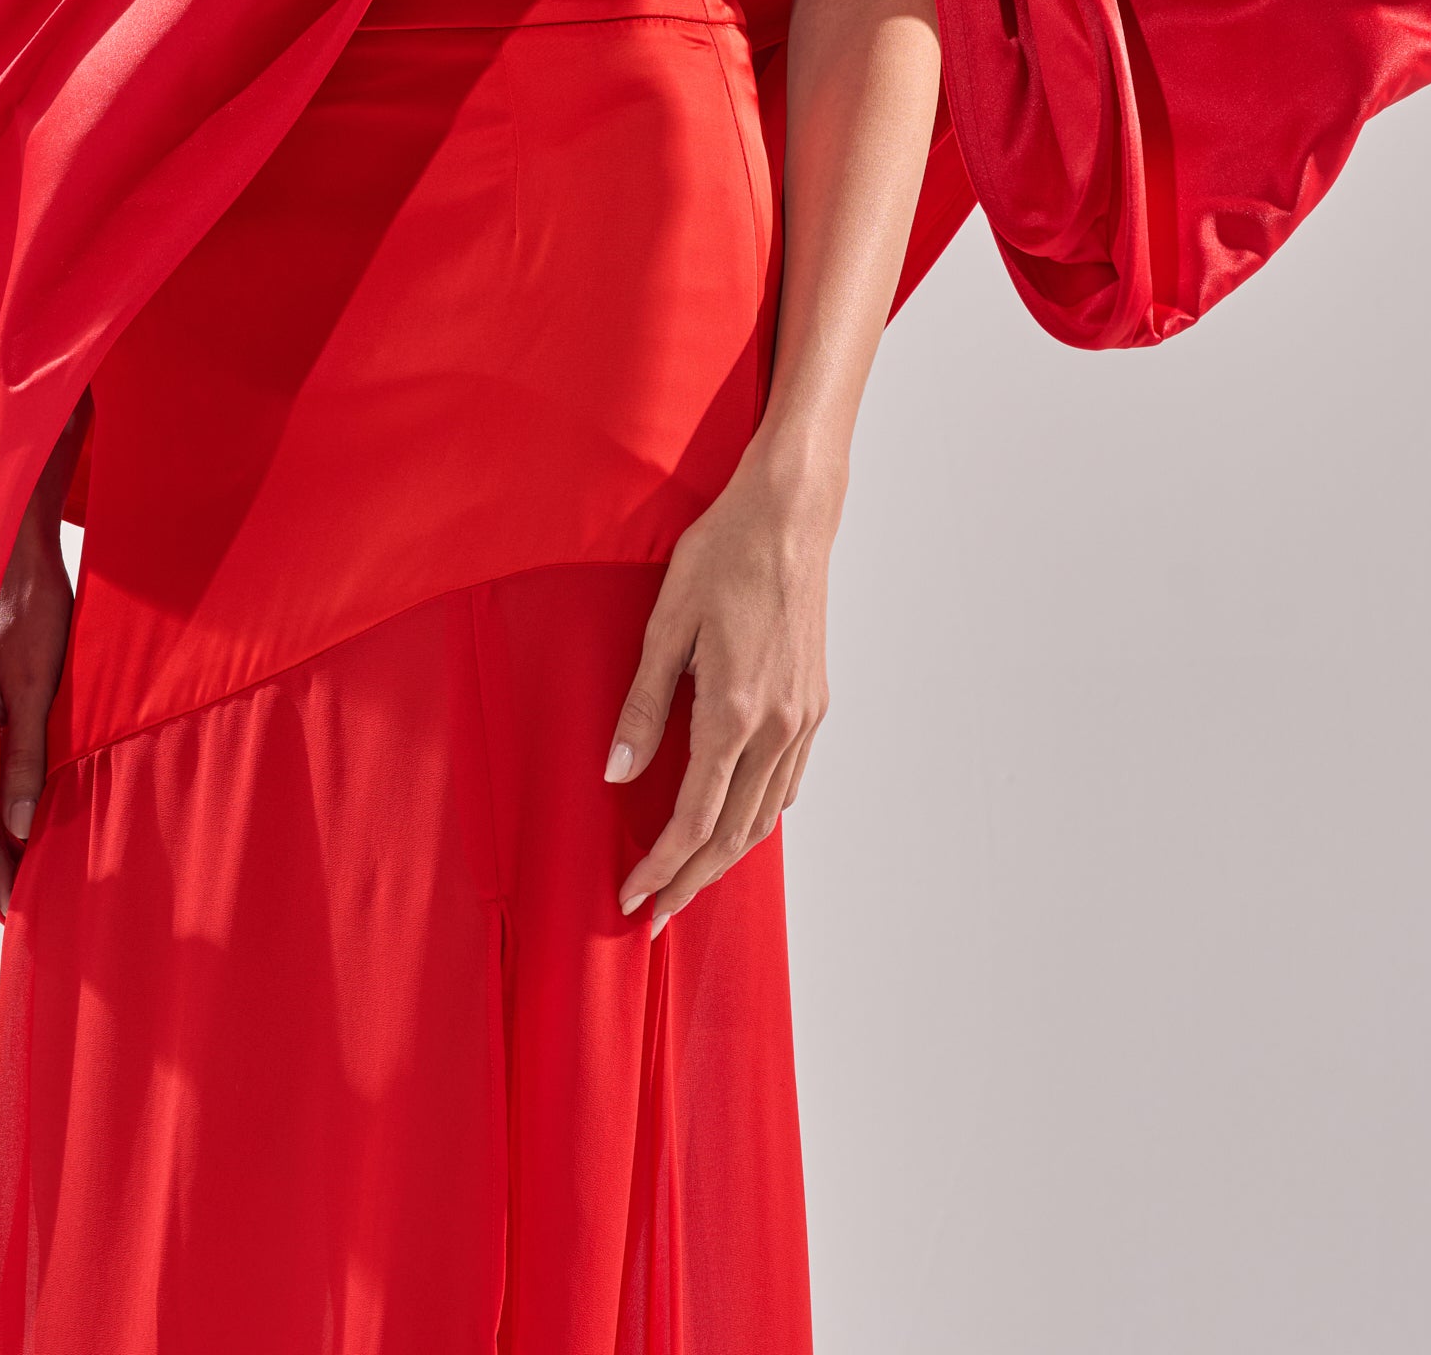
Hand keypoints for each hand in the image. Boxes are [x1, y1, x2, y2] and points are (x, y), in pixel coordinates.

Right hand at [0, 510, 71, 916]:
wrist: (19, 551)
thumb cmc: (31, 611)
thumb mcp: (32, 683)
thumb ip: (25, 752)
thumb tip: (21, 828)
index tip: (10, 914)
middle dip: (2, 854)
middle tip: (29, 905)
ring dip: (11, 823)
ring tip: (36, 867)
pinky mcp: (4, 695)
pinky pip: (8, 754)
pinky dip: (19, 786)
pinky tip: (40, 801)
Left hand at [605, 443, 841, 932]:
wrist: (790, 515)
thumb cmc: (723, 555)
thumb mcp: (666, 625)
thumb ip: (642, 706)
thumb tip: (616, 774)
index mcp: (733, 712)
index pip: (694, 819)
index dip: (662, 868)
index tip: (632, 898)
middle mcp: (776, 727)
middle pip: (732, 835)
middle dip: (691, 882)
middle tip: (654, 915)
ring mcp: (802, 718)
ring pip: (764, 817)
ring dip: (725, 858)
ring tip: (687, 881)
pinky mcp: (813, 704)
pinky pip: (787, 783)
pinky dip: (758, 818)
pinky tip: (736, 822)